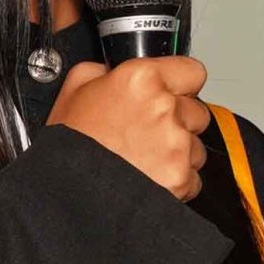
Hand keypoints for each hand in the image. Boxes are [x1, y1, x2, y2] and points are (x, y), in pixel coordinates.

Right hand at [46, 55, 209, 200]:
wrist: (66, 192)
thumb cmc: (69, 146)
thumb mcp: (74, 90)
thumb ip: (103, 71)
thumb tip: (113, 70)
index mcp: (141, 79)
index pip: (193, 72)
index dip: (181, 85)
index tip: (172, 94)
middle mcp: (164, 108)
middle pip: (197, 112)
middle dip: (179, 121)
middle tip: (147, 133)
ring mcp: (176, 145)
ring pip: (197, 147)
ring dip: (179, 153)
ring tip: (144, 159)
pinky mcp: (180, 177)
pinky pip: (193, 178)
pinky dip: (176, 181)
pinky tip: (149, 178)